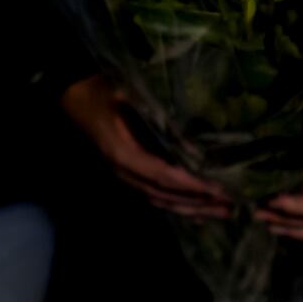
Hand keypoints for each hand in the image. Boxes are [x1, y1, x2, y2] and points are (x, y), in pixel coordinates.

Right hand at [62, 75, 229, 217]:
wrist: (70, 94)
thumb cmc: (98, 90)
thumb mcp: (128, 95)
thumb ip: (159, 118)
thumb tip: (194, 144)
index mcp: (123, 154)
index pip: (165, 176)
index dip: (194, 186)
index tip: (221, 190)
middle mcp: (123, 172)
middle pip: (166, 196)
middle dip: (199, 203)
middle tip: (232, 207)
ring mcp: (122, 175)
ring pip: (160, 201)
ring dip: (191, 208)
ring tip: (220, 211)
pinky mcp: (125, 172)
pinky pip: (154, 195)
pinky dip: (177, 203)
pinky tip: (196, 208)